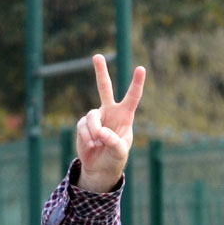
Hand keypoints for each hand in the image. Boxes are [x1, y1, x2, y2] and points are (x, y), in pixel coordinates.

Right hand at [76, 53, 146, 193]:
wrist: (100, 168)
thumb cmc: (115, 158)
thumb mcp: (119, 152)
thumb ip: (114, 142)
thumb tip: (101, 132)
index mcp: (125, 116)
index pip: (132, 97)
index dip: (136, 83)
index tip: (141, 68)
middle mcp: (110, 112)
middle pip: (104, 88)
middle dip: (101, 72)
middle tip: (97, 56)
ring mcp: (96, 117)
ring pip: (92, 116)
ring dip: (94, 131)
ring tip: (97, 143)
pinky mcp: (84, 125)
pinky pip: (83, 126)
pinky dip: (86, 137)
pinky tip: (91, 145)